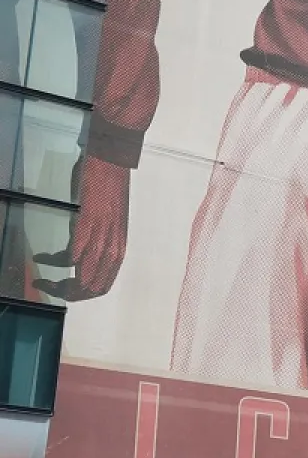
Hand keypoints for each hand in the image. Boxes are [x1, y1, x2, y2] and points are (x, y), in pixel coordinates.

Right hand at [34, 155, 131, 300]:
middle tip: (47, 285)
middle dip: (67, 293)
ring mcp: (102, 235)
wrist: (112, 163)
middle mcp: (113, 247)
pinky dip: (58, 260)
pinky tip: (43, 257)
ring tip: (39, 275)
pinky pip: (75, 252)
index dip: (80, 294)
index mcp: (118, 250)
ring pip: (82, 275)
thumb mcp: (107, 226)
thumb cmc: (108, 191)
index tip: (61, 289)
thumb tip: (78, 260)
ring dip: (57, 280)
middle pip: (92, 287)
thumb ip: (96, 243)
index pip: (102, 286)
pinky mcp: (90, 221)